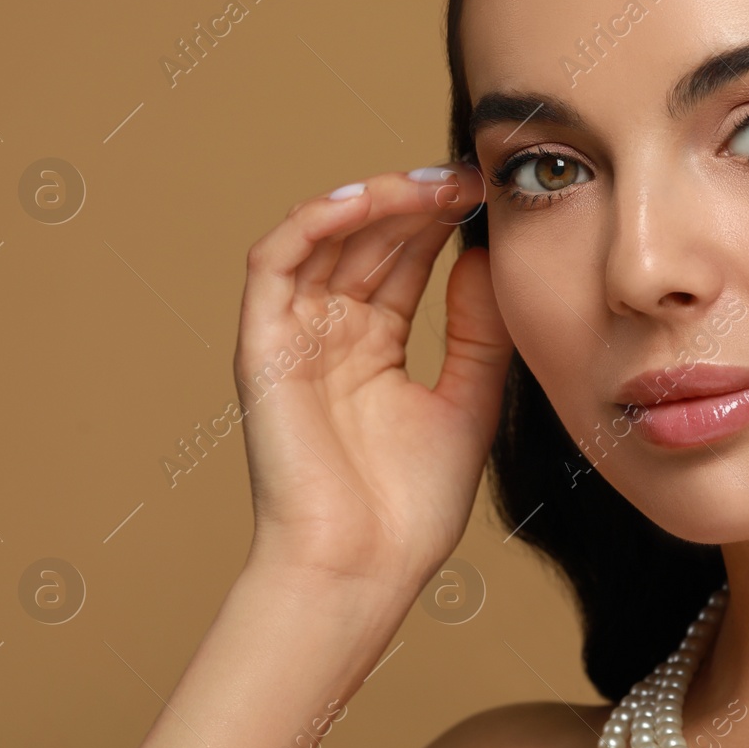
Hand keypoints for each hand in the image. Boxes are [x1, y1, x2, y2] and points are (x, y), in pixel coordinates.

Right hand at [233, 163, 510, 598]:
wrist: (362, 570)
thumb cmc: (409, 509)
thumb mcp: (467, 401)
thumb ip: (477, 330)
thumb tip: (483, 255)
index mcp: (371, 349)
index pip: (401, 261)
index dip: (439, 221)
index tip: (488, 193)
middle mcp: (328, 336)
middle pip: (366, 241)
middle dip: (417, 202)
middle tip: (469, 177)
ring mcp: (292, 339)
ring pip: (323, 240)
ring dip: (375, 202)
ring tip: (433, 184)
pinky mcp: (261, 349)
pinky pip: (274, 265)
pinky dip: (313, 222)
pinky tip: (366, 200)